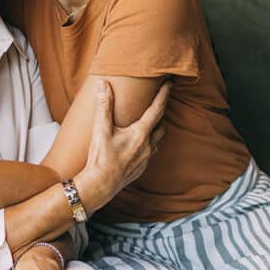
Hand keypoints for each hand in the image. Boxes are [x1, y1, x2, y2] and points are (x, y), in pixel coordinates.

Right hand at [77, 79, 169, 212]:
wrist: (101, 185)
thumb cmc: (101, 157)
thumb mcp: (101, 129)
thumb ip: (104, 105)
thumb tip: (103, 85)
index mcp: (140, 133)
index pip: (157, 109)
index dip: (163, 95)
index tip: (169, 84)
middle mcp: (147, 145)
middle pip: (160, 125)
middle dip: (160, 114)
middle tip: (156, 104)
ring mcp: (146, 158)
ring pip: (155, 140)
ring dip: (153, 131)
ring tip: (146, 124)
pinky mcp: (141, 168)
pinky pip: (148, 152)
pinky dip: (145, 145)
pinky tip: (134, 144)